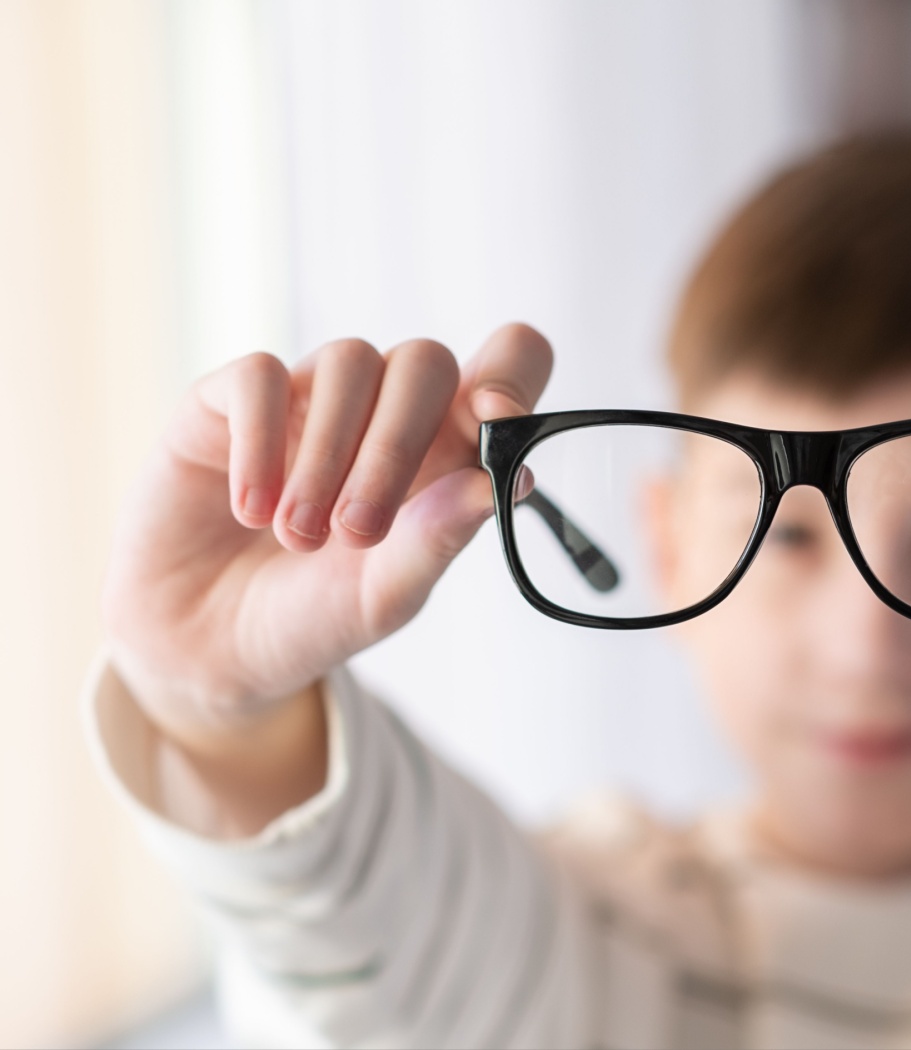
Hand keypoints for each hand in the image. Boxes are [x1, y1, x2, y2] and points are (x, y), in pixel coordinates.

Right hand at [104, 324, 552, 756]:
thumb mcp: (386, 595)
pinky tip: (251, 510)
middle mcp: (384, 409)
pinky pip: (259, 375)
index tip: (494, 418)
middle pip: (424, 361)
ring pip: (348, 361)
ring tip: (298, 536)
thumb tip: (511, 480)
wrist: (206, 651)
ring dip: (327, 455)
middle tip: (357, 532)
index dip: (513, 374)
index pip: (507, 365)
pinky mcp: (228, 399)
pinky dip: (260, 441)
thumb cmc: (313, 615)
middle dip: (396, 445)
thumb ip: (441, 538)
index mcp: (446, 449)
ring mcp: (308, 396)